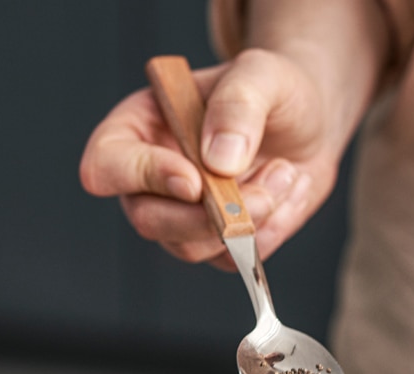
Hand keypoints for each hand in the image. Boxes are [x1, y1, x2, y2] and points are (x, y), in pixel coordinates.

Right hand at [79, 50, 341, 270]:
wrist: (308, 123)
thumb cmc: (271, 91)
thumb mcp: (261, 75)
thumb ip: (237, 106)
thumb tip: (218, 161)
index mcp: (138, 128)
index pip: (105, 165)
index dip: (143, 177)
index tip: (194, 181)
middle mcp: (149, 179)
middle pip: (147, 220)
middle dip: (207, 216)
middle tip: (262, 194)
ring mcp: (180, 216)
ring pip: (191, 246)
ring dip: (248, 220)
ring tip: (285, 172)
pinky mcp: (216, 242)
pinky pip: (230, 258)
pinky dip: (269, 231)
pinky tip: (287, 191)